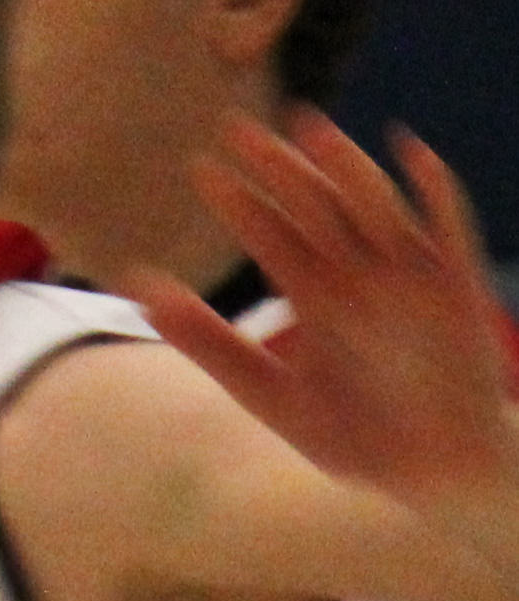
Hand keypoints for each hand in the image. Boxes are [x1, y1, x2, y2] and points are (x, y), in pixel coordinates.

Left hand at [140, 114, 518, 520]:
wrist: (437, 474)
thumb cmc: (356, 436)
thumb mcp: (270, 395)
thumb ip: (210, 345)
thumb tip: (142, 294)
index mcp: (318, 298)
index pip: (272, 238)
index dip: (240, 203)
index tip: (199, 167)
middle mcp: (361, 278)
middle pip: (315, 210)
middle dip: (279, 170)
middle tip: (236, 127)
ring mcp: (410, 280)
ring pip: (374, 208)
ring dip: (345, 168)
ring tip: (309, 130)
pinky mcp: (459, 291)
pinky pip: (451, 231)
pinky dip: (433, 192)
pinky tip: (411, 153)